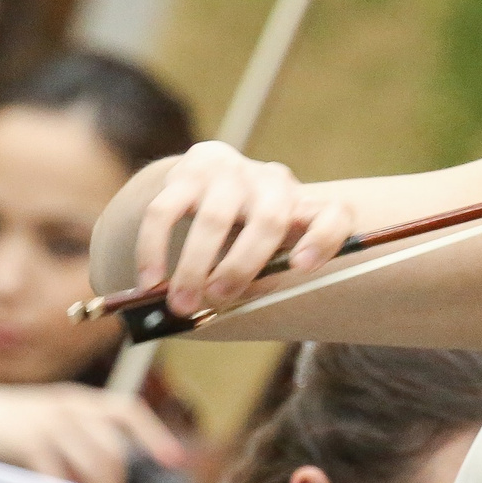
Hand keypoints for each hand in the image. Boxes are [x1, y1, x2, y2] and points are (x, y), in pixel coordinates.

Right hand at [0, 381, 182, 482]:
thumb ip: (71, 436)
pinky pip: (61, 476)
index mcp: (76, 398)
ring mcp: (48, 422)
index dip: (154, 434)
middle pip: (114, 452)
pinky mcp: (26, 441)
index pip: (126, 410)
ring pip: (95, 466)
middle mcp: (68, 406)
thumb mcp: (41, 417)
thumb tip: (102, 475)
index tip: (175, 460)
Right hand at [132, 141, 355, 316]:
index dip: (322, 240)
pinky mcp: (188, 171)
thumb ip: (256, 279)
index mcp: (301, 208)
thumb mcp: (265, 249)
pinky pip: (164, 211)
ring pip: (214, 219)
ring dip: (194, 266)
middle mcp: (272, 183)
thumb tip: (217, 311)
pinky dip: (154, 250)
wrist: (208, 181)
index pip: (332, 215)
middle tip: (216, 300)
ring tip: (179, 304)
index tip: (301, 267)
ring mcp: (230, 172)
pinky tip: (149, 282)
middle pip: (267, 222)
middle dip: (240, 267)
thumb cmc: (244, 233)